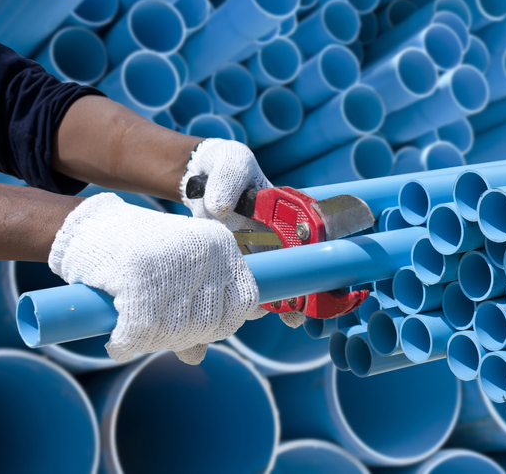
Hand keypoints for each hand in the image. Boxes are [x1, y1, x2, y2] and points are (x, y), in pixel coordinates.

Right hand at [49, 193, 260, 364]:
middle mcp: (205, 250)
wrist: (89, 226)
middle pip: (211, 323)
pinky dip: (127, 345)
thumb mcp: (179, 273)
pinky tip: (118, 342)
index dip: (225, 324)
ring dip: (153, 344)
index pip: (246, 301)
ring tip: (136, 335)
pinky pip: (142, 332)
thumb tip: (198, 357)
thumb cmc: (139, 251)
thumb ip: (198, 308)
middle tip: (158, 334)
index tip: (200, 329)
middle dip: (184, 338)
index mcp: (222, 245)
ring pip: (177, 332)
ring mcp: (173, 261)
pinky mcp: (137, 275)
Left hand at [181, 138, 304, 327]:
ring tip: (234, 325)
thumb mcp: (230, 162)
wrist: (196, 177)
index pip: (306, 252)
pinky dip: (212, 318)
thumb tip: (219, 206)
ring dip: (249, 312)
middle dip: (286, 303)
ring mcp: (245, 260)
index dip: (310, 277)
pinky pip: (222, 295)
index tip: (303, 299)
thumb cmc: (224, 166)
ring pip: (255, 293)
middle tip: (285, 316)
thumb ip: (229, 178)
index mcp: (284, 223)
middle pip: (286, 281)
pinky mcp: (220, 268)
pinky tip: (197, 343)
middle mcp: (270, 246)